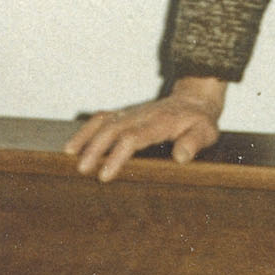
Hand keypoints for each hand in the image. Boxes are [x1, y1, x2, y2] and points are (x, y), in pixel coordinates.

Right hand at [64, 77, 226, 182]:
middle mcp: (141, 116)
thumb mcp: (205, 132)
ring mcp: (131, 113)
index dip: (117, 156)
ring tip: (69, 155)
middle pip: (112, 129)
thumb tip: (180, 157)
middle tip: (82, 170)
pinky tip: (73, 145)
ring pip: (103, 121)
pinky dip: (86, 130)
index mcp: (159, 122)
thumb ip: (194, 143)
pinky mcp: (126, 114)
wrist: (194, 99)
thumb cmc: (199, 121)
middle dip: (95, 149)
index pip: (133, 138)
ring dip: (85, 137)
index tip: (105, 175)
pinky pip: (102, 118)